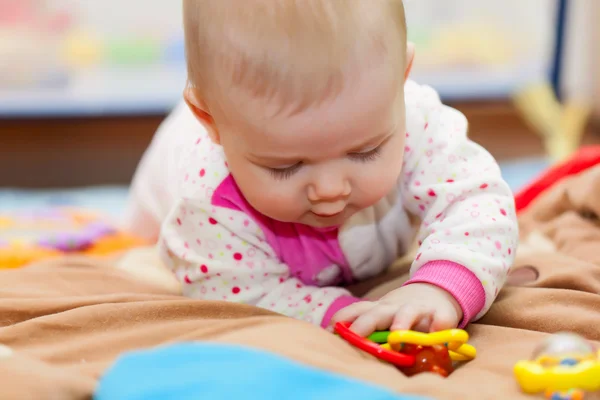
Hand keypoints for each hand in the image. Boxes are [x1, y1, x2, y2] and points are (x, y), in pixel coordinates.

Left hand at [331, 283, 462, 336]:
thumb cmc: (403, 310)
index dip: (342, 320)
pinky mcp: (441, 314)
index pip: (355, 311)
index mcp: (378, 309)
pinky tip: (437, 335)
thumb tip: (338, 340)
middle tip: (355, 336)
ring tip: (396, 337)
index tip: (329, 331)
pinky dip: (439, 328)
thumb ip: (366, 325)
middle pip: (376, 313)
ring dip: (401, 323)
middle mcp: (394, 308)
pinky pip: (441, 320)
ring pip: (407, 313)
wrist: (438, 291)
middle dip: (365, 324)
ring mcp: (418, 309)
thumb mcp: (382, 314)